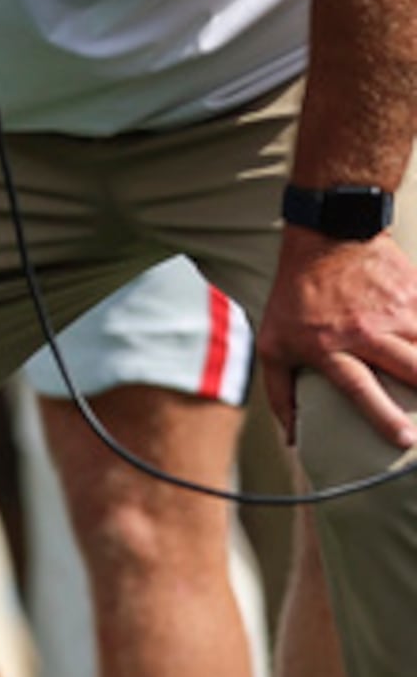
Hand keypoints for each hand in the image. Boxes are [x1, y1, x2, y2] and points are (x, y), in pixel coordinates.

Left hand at [256, 230, 416, 447]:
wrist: (327, 237)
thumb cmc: (296, 297)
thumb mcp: (273, 343)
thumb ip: (281, 392)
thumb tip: (292, 440)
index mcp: (328, 345)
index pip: (359, 387)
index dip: (383, 415)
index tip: (405, 439)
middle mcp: (365, 331)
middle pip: (412, 368)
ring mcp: (396, 312)